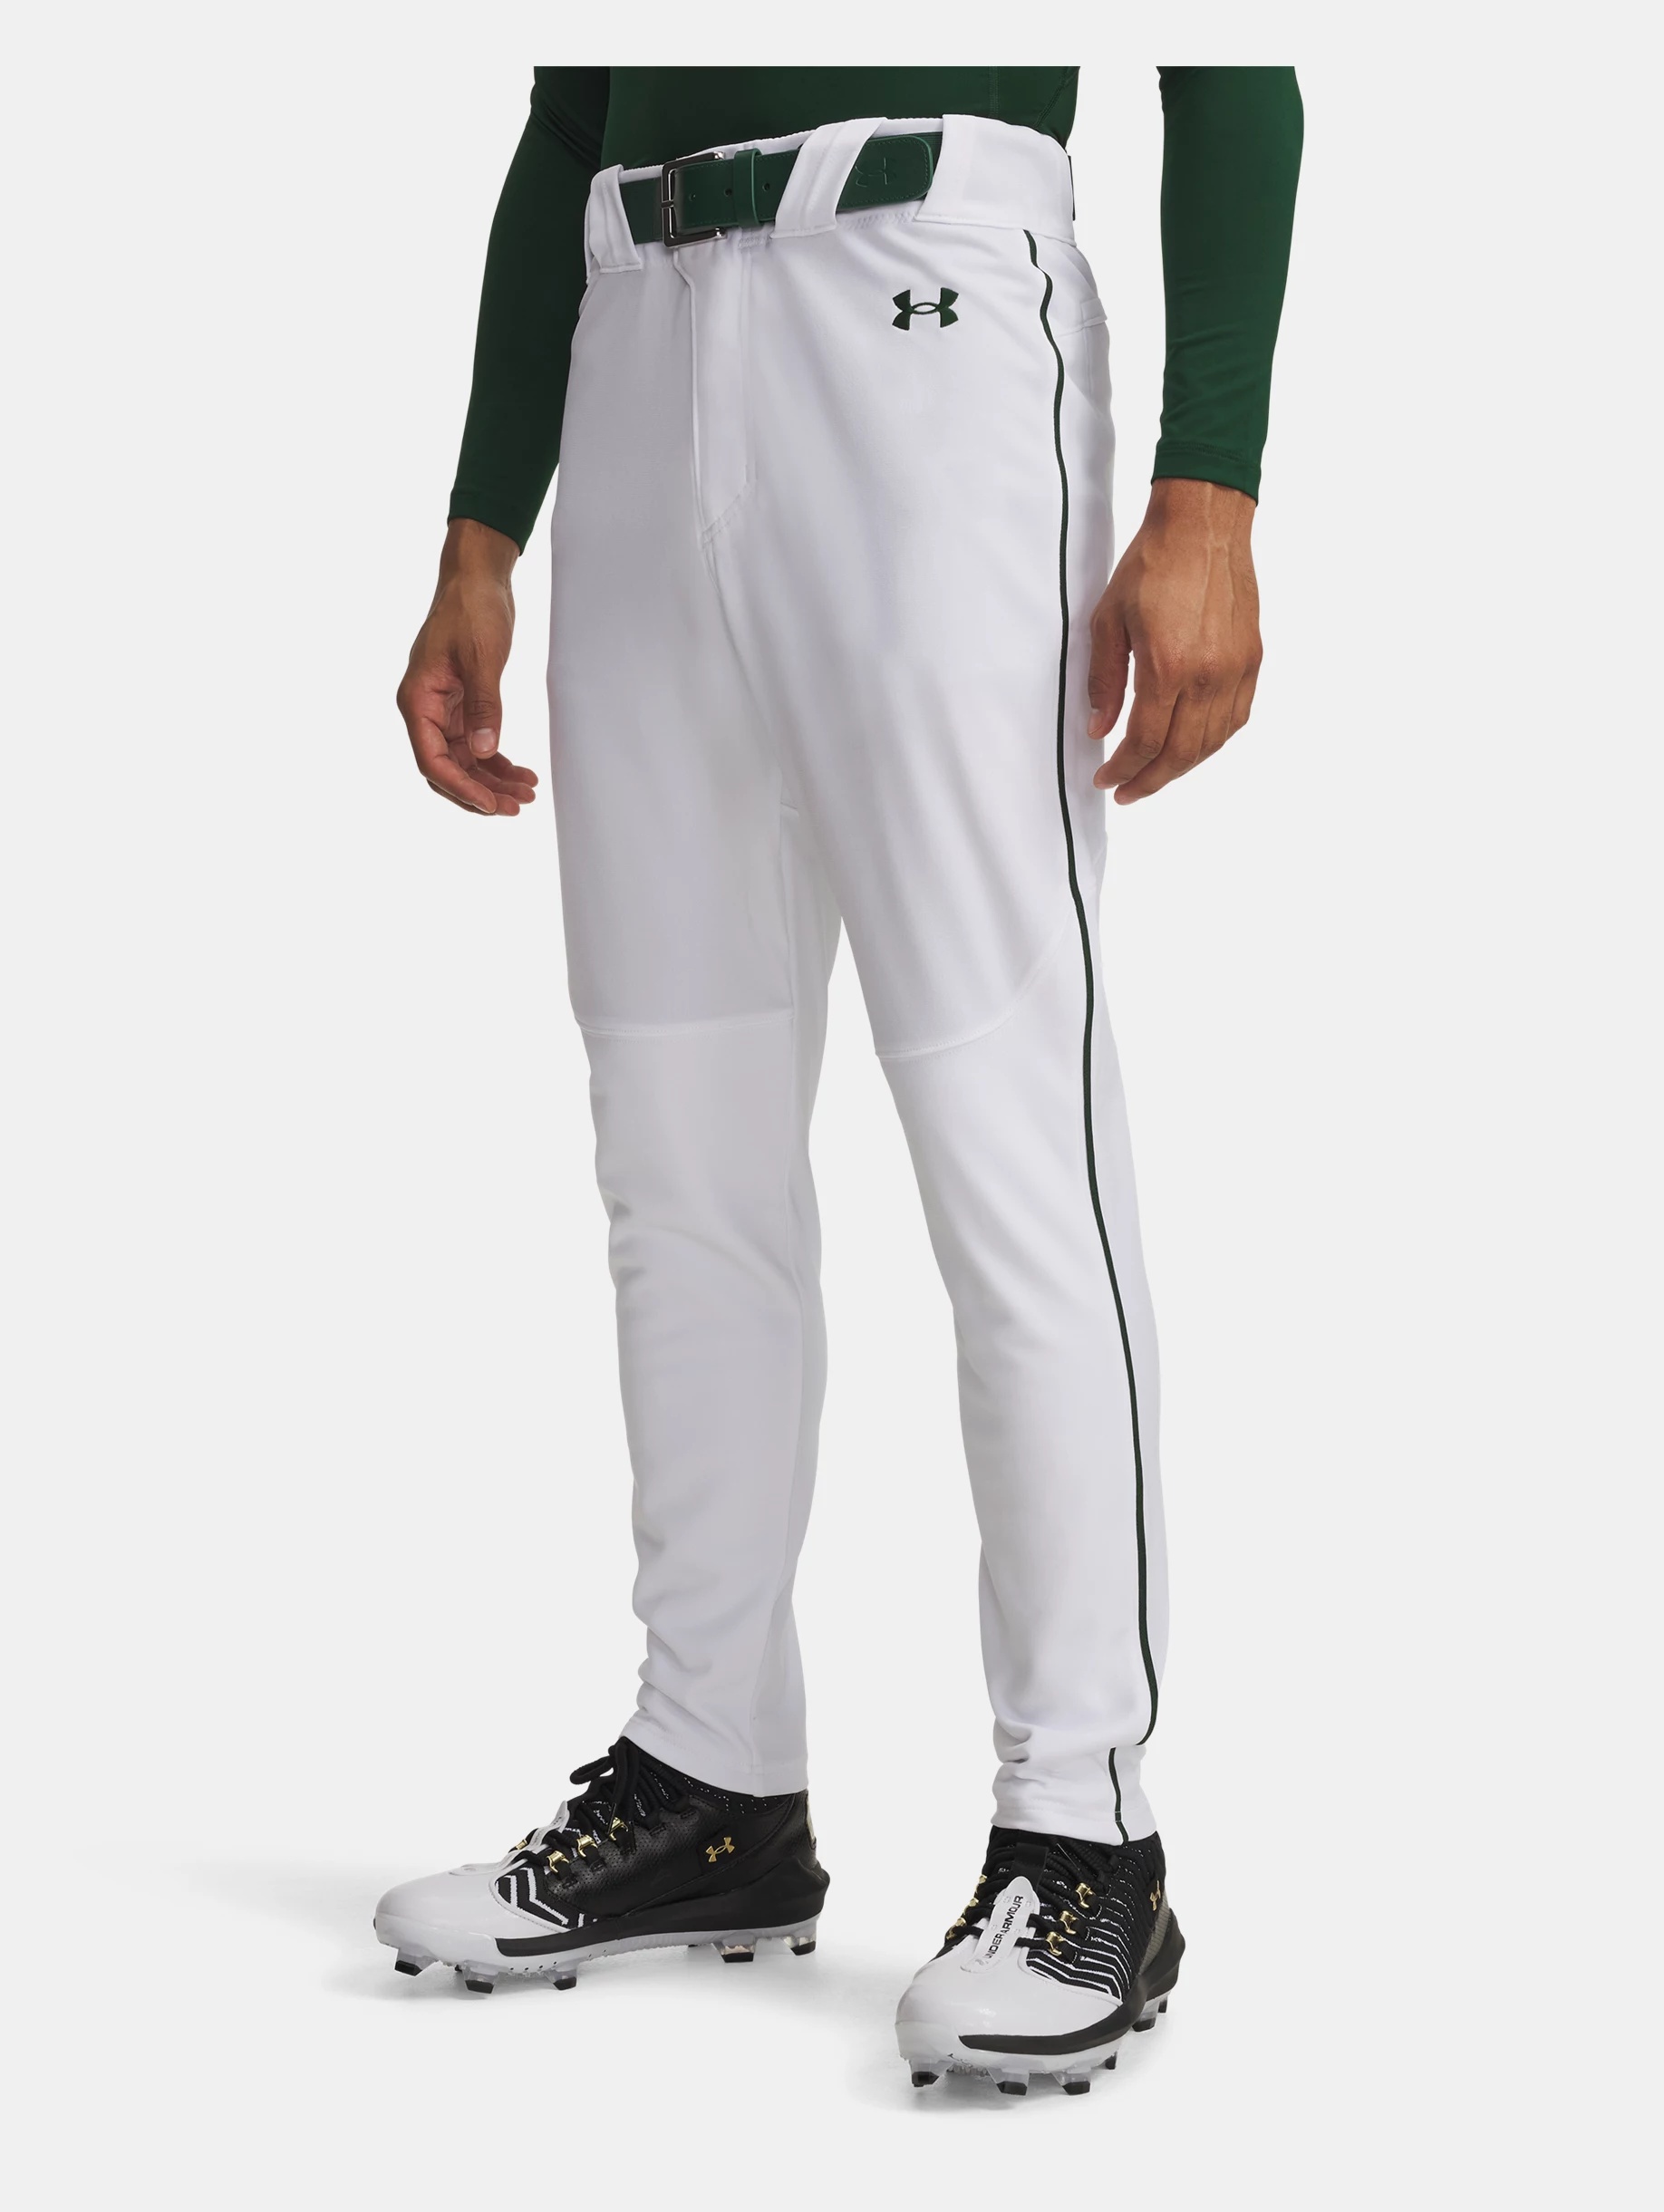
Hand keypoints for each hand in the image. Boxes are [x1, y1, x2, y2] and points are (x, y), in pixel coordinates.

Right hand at [396, 520, 539, 815]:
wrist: (477, 577)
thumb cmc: (471, 608)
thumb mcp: (481, 658)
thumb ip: (483, 706)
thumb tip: (485, 752)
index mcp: (418, 700)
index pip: (433, 760)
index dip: (461, 788)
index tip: (491, 805)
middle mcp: (425, 709)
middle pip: (447, 768)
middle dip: (480, 792)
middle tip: (516, 807)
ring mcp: (444, 710)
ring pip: (465, 761)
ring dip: (493, 781)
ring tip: (526, 795)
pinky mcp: (462, 704)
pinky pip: (476, 744)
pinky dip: (497, 761)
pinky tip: (521, 773)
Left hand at [1086, 479, 1261, 803]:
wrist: (1204, 524)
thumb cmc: (1153, 564)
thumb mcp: (1108, 620)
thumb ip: (1104, 681)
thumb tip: (1099, 729)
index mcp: (1168, 666)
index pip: (1145, 742)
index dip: (1123, 769)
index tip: (1105, 779)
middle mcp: (1207, 675)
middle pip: (1181, 754)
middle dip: (1150, 781)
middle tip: (1126, 792)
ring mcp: (1235, 669)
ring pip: (1211, 742)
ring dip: (1181, 767)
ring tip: (1154, 774)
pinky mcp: (1252, 659)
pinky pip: (1235, 718)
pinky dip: (1212, 742)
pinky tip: (1191, 747)